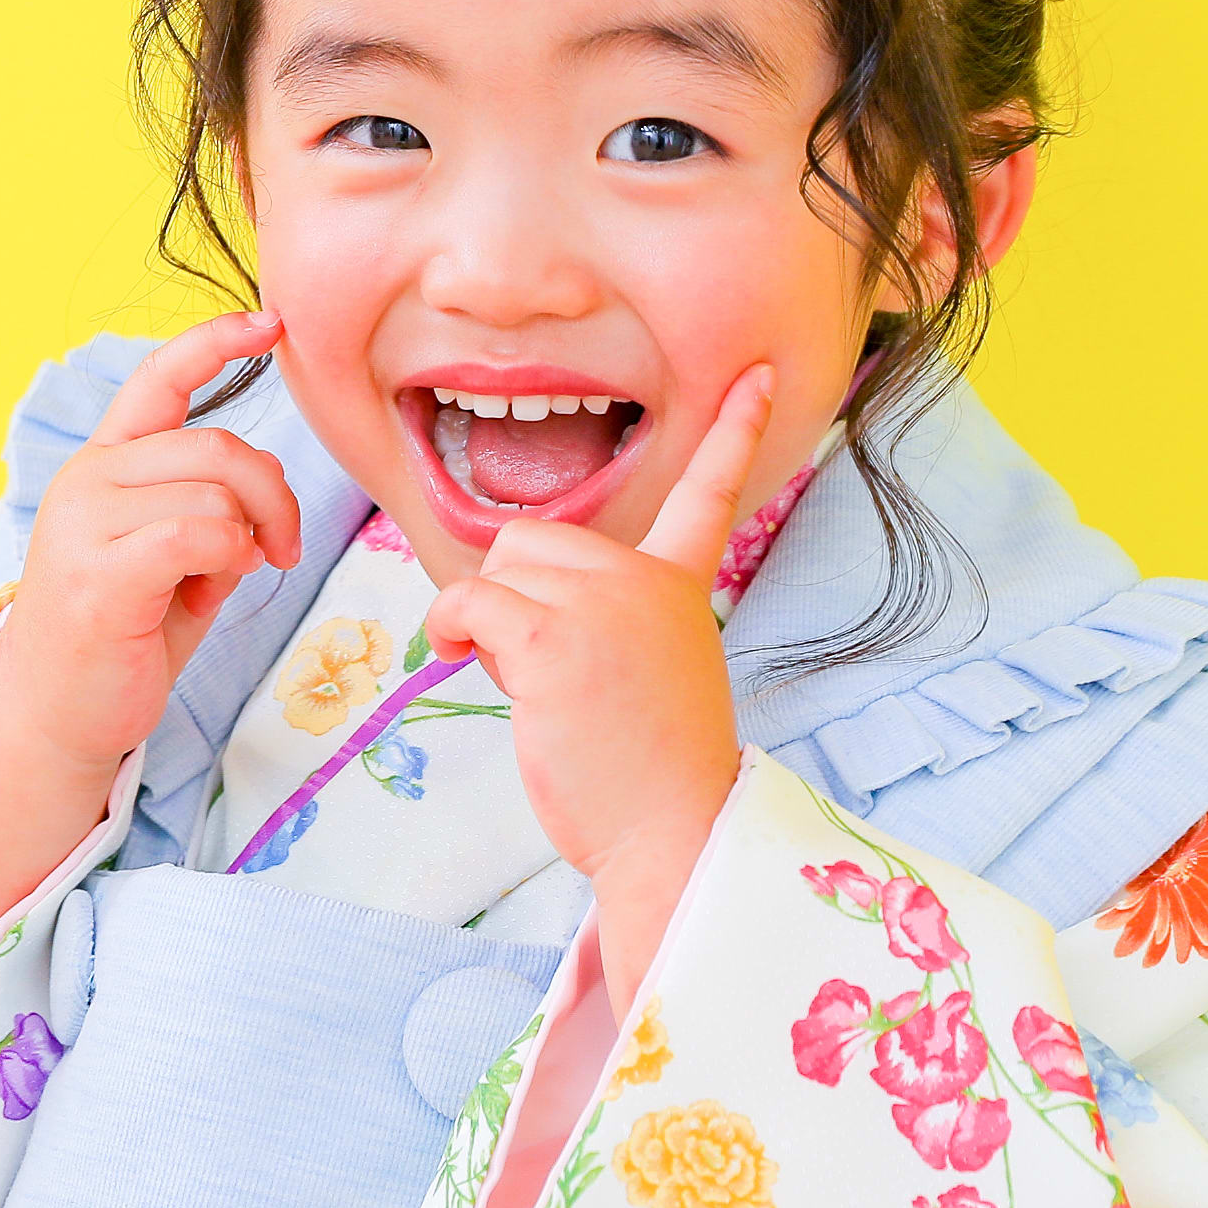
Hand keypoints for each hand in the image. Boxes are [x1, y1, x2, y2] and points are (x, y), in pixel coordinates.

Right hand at [0, 310, 302, 791]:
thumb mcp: (171, 562)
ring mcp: (85, 522)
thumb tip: (261, 498)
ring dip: (247, 540)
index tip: (270, 323)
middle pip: (217, 446)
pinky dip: (228, 559)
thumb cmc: (117, 641)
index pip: (158, 379)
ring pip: (215, 493)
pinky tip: (211, 591)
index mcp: (102, 466)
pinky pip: (201, 534)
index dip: (215, 342)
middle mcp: (87, 479)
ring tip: (220, 583)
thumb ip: (208, 514)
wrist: (53, 719)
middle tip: (279, 550)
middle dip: (272, 496)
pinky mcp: (99, 572)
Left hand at [421, 364, 774, 1007]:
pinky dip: (450, 629)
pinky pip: (467, 599)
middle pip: (536, 536)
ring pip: (498, 568)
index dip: (736, 431)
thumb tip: (511, 602)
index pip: (709, 494)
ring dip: (487, 623)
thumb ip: (605, 617)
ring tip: (536, 687)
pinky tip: (463, 663)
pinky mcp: (550, 639)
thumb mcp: (646, 670)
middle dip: (518, 595)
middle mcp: (646, 582)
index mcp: (680, 587)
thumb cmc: (651, 772)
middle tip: (551, 671)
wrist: (673, 832)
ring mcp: (602, 605)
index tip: (756, 375)